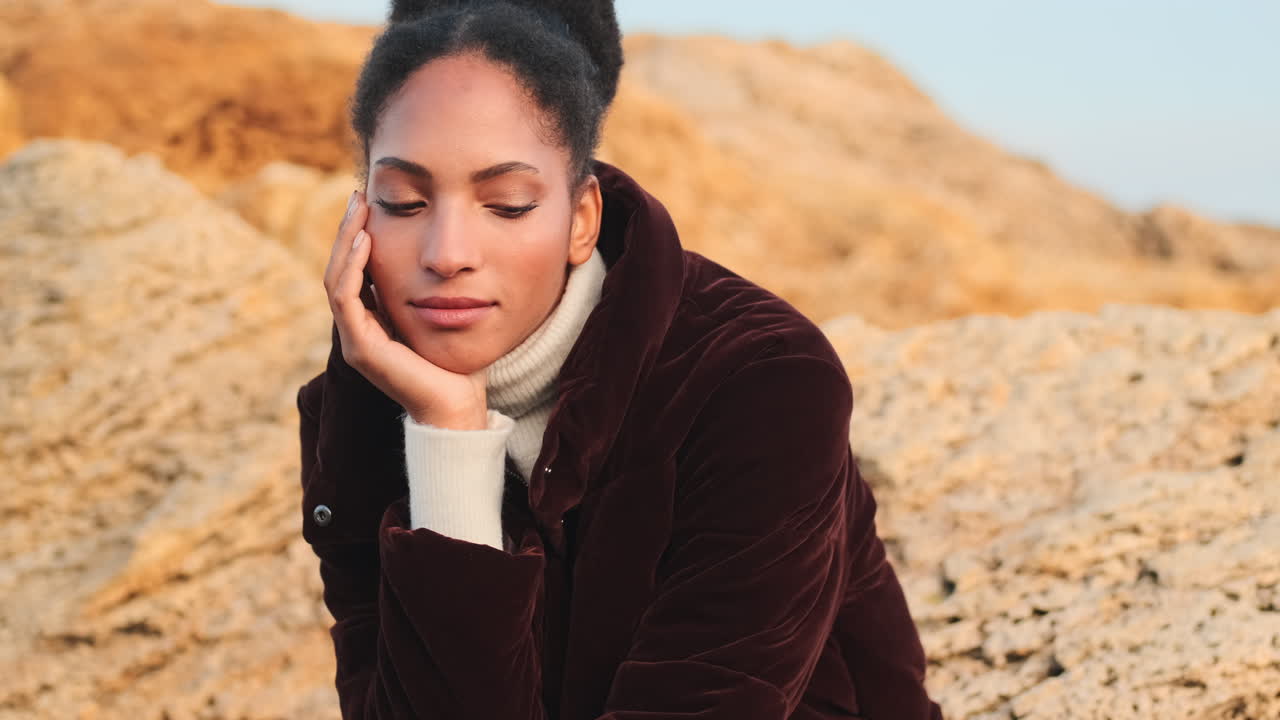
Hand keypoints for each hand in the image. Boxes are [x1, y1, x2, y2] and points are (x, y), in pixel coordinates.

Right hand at [323, 190, 489, 429]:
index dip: (358, 236)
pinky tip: (366, 241)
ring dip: (347, 241)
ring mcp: (355, 341)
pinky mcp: (361, 349)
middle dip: (349, 230)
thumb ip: (426, 292)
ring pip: (336, 280)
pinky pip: (346, 299)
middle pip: (339, 270)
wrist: (457, 405)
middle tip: (359, 195)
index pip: (353, 272)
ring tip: (360, 209)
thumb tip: (435, 258)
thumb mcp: (438, 315)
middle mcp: (356, 331)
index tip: (369, 202)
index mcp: (371, 323)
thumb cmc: (455, 365)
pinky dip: (353, 268)